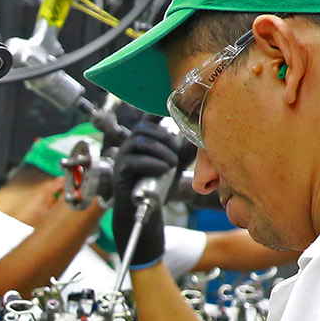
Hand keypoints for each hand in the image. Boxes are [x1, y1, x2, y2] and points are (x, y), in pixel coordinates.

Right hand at [111, 119, 179, 271]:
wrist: (142, 209)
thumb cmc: (157, 185)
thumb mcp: (173, 165)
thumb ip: (183, 151)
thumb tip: (200, 137)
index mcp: (142, 140)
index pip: (147, 119)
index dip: (156, 111)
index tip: (170, 113)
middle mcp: (129, 146)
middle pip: (143, 128)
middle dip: (163, 137)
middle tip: (176, 152)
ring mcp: (122, 158)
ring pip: (139, 142)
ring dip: (160, 151)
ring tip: (172, 164)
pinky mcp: (120, 173)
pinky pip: (133, 162)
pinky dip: (151, 164)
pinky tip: (163, 169)